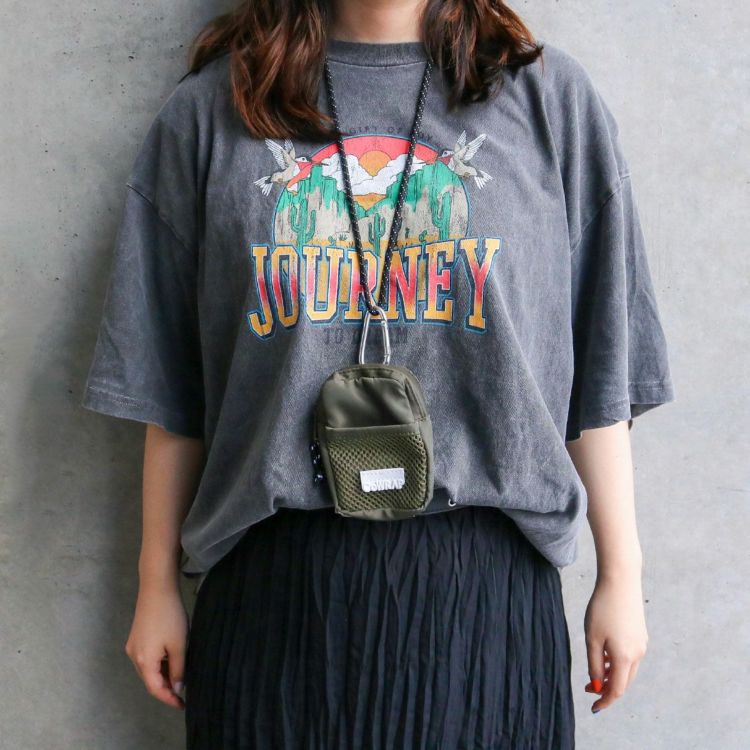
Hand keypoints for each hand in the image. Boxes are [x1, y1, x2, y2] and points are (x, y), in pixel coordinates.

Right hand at [124, 583, 188, 709]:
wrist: (157, 589)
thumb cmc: (170, 616)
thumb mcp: (179, 645)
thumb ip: (178, 669)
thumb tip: (177, 688)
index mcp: (144, 661)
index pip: (156, 689)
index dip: (169, 699)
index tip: (182, 705)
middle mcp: (134, 656)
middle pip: (150, 680)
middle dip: (166, 688)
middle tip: (183, 693)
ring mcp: (133, 646)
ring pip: (149, 669)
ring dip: (163, 676)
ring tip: (180, 677)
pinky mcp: (137, 637)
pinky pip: (147, 658)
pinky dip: (159, 664)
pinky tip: (172, 661)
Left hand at [583, 570, 648, 712]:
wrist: (621, 581)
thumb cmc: (602, 608)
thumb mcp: (592, 638)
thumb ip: (594, 664)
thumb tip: (596, 684)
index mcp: (625, 657)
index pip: (617, 689)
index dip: (605, 700)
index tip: (594, 707)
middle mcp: (638, 654)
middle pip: (624, 682)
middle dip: (606, 688)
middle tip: (587, 687)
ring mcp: (642, 644)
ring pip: (627, 669)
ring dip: (612, 675)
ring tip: (594, 671)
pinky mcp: (641, 634)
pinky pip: (630, 657)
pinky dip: (618, 663)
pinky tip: (605, 656)